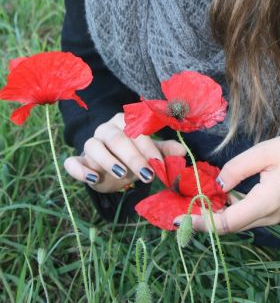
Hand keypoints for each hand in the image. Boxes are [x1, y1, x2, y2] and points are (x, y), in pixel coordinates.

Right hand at [63, 113, 185, 192]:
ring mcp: (90, 143)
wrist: (111, 169)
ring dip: (107, 160)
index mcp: (125, 122)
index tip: (158, 165)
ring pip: (94, 146)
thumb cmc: (133, 156)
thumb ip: (164, 151)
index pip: (136, 132)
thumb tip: (183, 152)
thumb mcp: (149, 154)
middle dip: (132, 157)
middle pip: (117, 139)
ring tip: (121, 175)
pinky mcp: (77, 160)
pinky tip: (92, 179)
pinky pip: (72, 162)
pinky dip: (80, 170)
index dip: (148, 148)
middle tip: (147, 176)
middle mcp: (106, 129)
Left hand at [179, 131, 279, 233]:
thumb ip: (238, 168)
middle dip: (204, 220)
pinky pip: (250, 216)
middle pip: (231, 226)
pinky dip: (232, 210)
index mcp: (266, 203)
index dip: (201, 223)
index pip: (226, 223)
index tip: (177, 221)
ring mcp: (276, 216)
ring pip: (240, 222)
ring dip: (217, 215)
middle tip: (179, 210)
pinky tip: (220, 196)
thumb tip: (218, 184)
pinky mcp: (279, 210)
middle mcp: (270, 217)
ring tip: (194, 202)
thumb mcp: (266, 151)